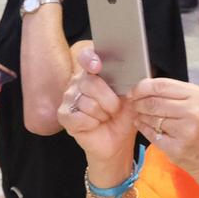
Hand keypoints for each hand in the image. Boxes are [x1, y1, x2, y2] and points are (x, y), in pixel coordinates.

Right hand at [56, 41, 138, 169]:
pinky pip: (79, 117)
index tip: (97, 66)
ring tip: (104, 118)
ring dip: (102, 115)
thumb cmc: (122, 117)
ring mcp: (68, 98)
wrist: (117, 141)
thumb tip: (134, 71)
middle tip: (114, 109)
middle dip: (109, 101)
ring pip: (88, 103)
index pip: (86, 56)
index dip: (90, 58)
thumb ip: (129, 81)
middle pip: (91, 83)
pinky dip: (91, 123)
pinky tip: (93, 125)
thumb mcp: (131, 97)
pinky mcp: (64, 115)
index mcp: (93, 72)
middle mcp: (77, 82)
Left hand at [128, 76, 198, 184]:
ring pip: (151, 118)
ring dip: (141, 116)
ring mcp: (185, 131)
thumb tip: (148, 87)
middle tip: (134, 104)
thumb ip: (180, 95)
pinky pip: (151, 134)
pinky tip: (142, 126)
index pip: (162, 85)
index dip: (143, 87)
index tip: (134, 91)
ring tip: (140, 115)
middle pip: (153, 101)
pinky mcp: (177, 148)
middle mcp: (194, 111)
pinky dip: (143, 129)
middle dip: (138, 102)